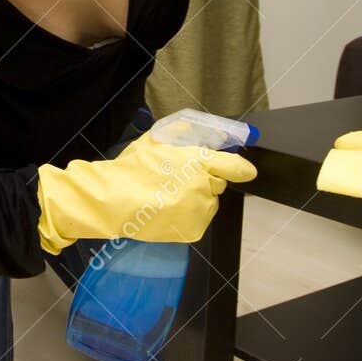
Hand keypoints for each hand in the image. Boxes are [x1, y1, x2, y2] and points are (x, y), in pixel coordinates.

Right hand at [36, 130, 257, 253]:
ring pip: (209, 202)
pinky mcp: (194, 229)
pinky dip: (189, 214)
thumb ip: (185, 132)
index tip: (247, 171)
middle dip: (205, 180)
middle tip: (179, 179)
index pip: (233, 166)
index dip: (241, 168)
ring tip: (167, 196)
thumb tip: (210, 133)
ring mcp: (199, 210)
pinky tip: (167, 209)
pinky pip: (199, 218)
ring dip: (197, 198)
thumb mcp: (157, 138)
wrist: (114, 201)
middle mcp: (203, 187)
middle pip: (218, 184)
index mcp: (197, 162)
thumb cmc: (133, 168)